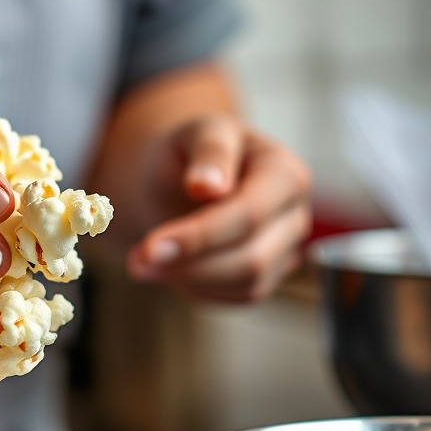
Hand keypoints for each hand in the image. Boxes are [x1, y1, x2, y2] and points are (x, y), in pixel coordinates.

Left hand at [124, 115, 311, 302]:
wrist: (184, 177)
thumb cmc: (191, 152)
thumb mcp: (195, 133)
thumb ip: (208, 151)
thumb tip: (209, 185)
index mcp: (285, 173)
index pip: (248, 216)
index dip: (199, 236)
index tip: (151, 248)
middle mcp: (294, 215)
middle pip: (251, 258)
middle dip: (189, 265)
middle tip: (137, 260)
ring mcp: (284, 249)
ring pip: (246, 285)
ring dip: (189, 280)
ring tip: (143, 260)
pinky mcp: (266, 276)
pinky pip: (236, 297)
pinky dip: (197, 288)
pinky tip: (170, 266)